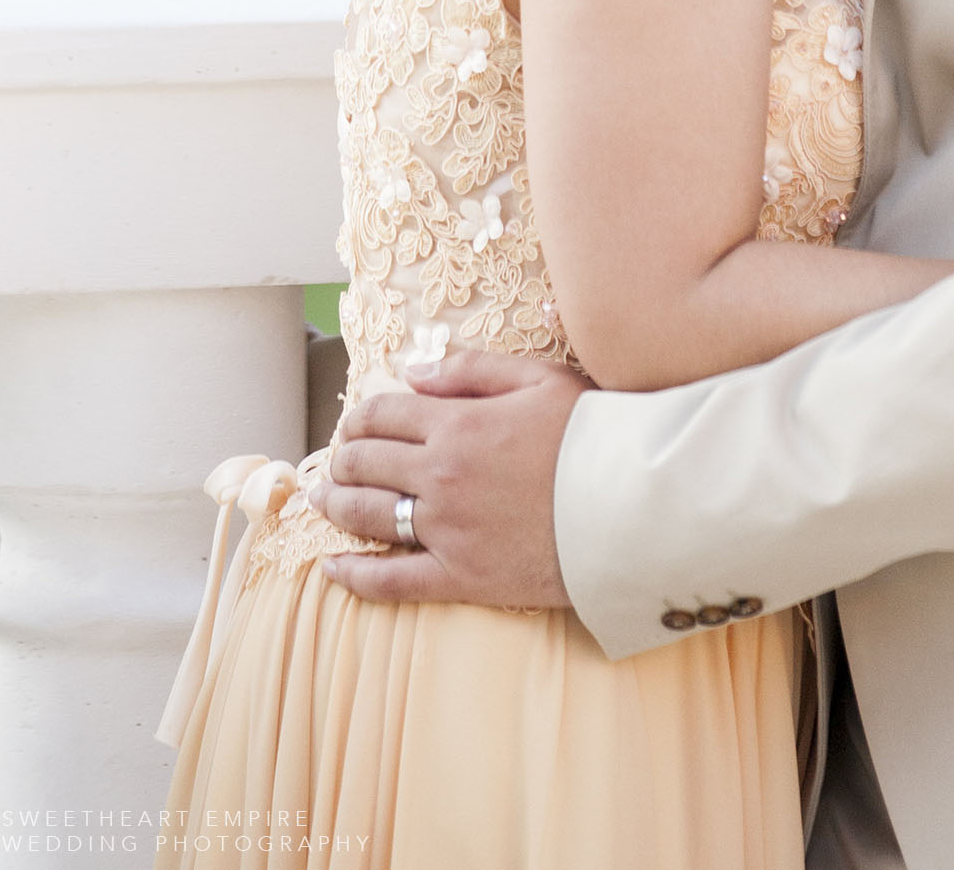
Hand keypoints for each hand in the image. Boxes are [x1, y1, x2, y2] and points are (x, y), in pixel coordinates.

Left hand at [306, 350, 587, 606]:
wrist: (630, 505)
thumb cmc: (590, 434)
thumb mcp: (539, 378)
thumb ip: (471, 371)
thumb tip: (414, 372)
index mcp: (457, 423)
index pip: (383, 414)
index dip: (360, 416)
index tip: (355, 423)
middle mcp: (441, 475)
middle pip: (366, 463)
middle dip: (343, 458)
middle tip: (336, 462)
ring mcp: (447, 529)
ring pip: (368, 516)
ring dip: (336, 505)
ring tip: (323, 500)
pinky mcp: (461, 577)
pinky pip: (392, 582)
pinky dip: (356, 577)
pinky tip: (332, 569)